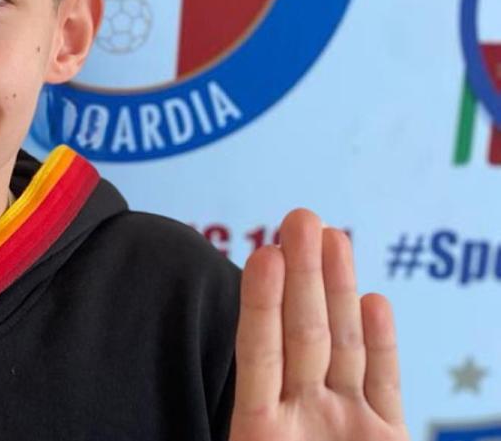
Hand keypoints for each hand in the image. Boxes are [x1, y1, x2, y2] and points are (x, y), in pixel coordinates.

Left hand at [230, 209, 408, 440]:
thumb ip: (256, 425)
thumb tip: (250, 410)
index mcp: (260, 432)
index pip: (259, 355)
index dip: (262, 304)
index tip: (267, 254)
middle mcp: (302, 421)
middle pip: (304, 337)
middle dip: (303, 276)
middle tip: (300, 217)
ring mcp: (344, 426)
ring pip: (342, 349)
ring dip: (338, 291)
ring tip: (333, 236)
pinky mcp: (385, 440)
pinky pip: (382, 384)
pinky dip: (380, 344)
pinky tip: (374, 300)